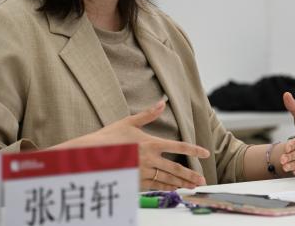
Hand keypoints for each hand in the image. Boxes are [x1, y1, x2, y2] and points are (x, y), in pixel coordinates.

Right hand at [57, 100, 209, 189]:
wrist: (89, 154)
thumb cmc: (108, 137)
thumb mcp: (129, 122)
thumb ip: (148, 114)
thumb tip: (162, 102)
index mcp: (151, 143)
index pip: (178, 146)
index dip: (194, 150)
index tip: (205, 153)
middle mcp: (149, 159)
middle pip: (175, 168)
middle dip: (190, 175)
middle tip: (202, 180)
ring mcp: (142, 172)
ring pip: (166, 180)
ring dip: (181, 184)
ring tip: (192, 188)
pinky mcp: (134, 182)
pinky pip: (153, 187)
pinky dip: (165, 189)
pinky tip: (173, 191)